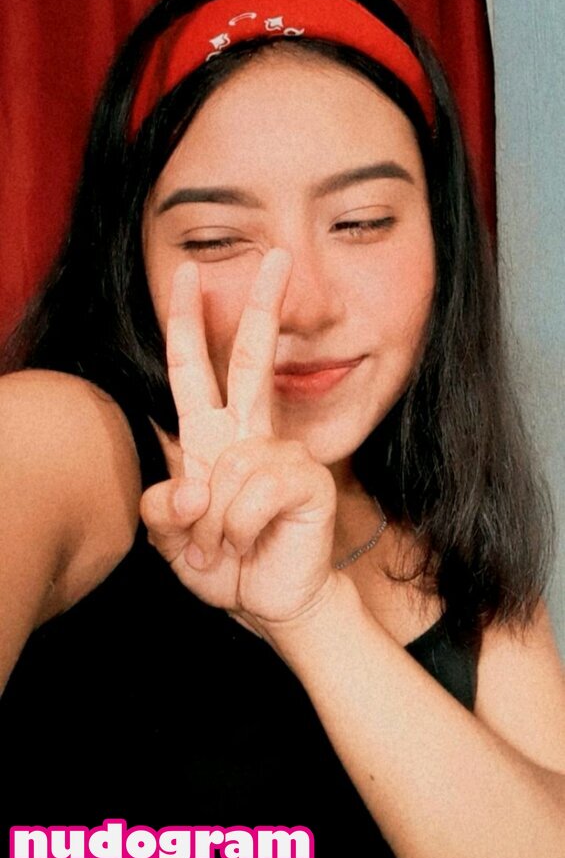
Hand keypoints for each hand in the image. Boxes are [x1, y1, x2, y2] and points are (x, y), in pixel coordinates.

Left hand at [140, 249, 337, 634]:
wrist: (275, 601)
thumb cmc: (227, 564)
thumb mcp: (175, 540)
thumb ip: (164, 513)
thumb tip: (188, 488)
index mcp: (215, 437)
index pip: (196, 368)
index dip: (188, 321)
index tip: (190, 272)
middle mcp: (250, 435)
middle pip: (253, 359)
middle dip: (261, 307)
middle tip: (277, 256)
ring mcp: (282, 454)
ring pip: (226, 467)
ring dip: (214, 522)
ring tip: (224, 548)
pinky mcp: (308, 480)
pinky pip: (253, 492)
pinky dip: (240, 528)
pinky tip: (252, 543)